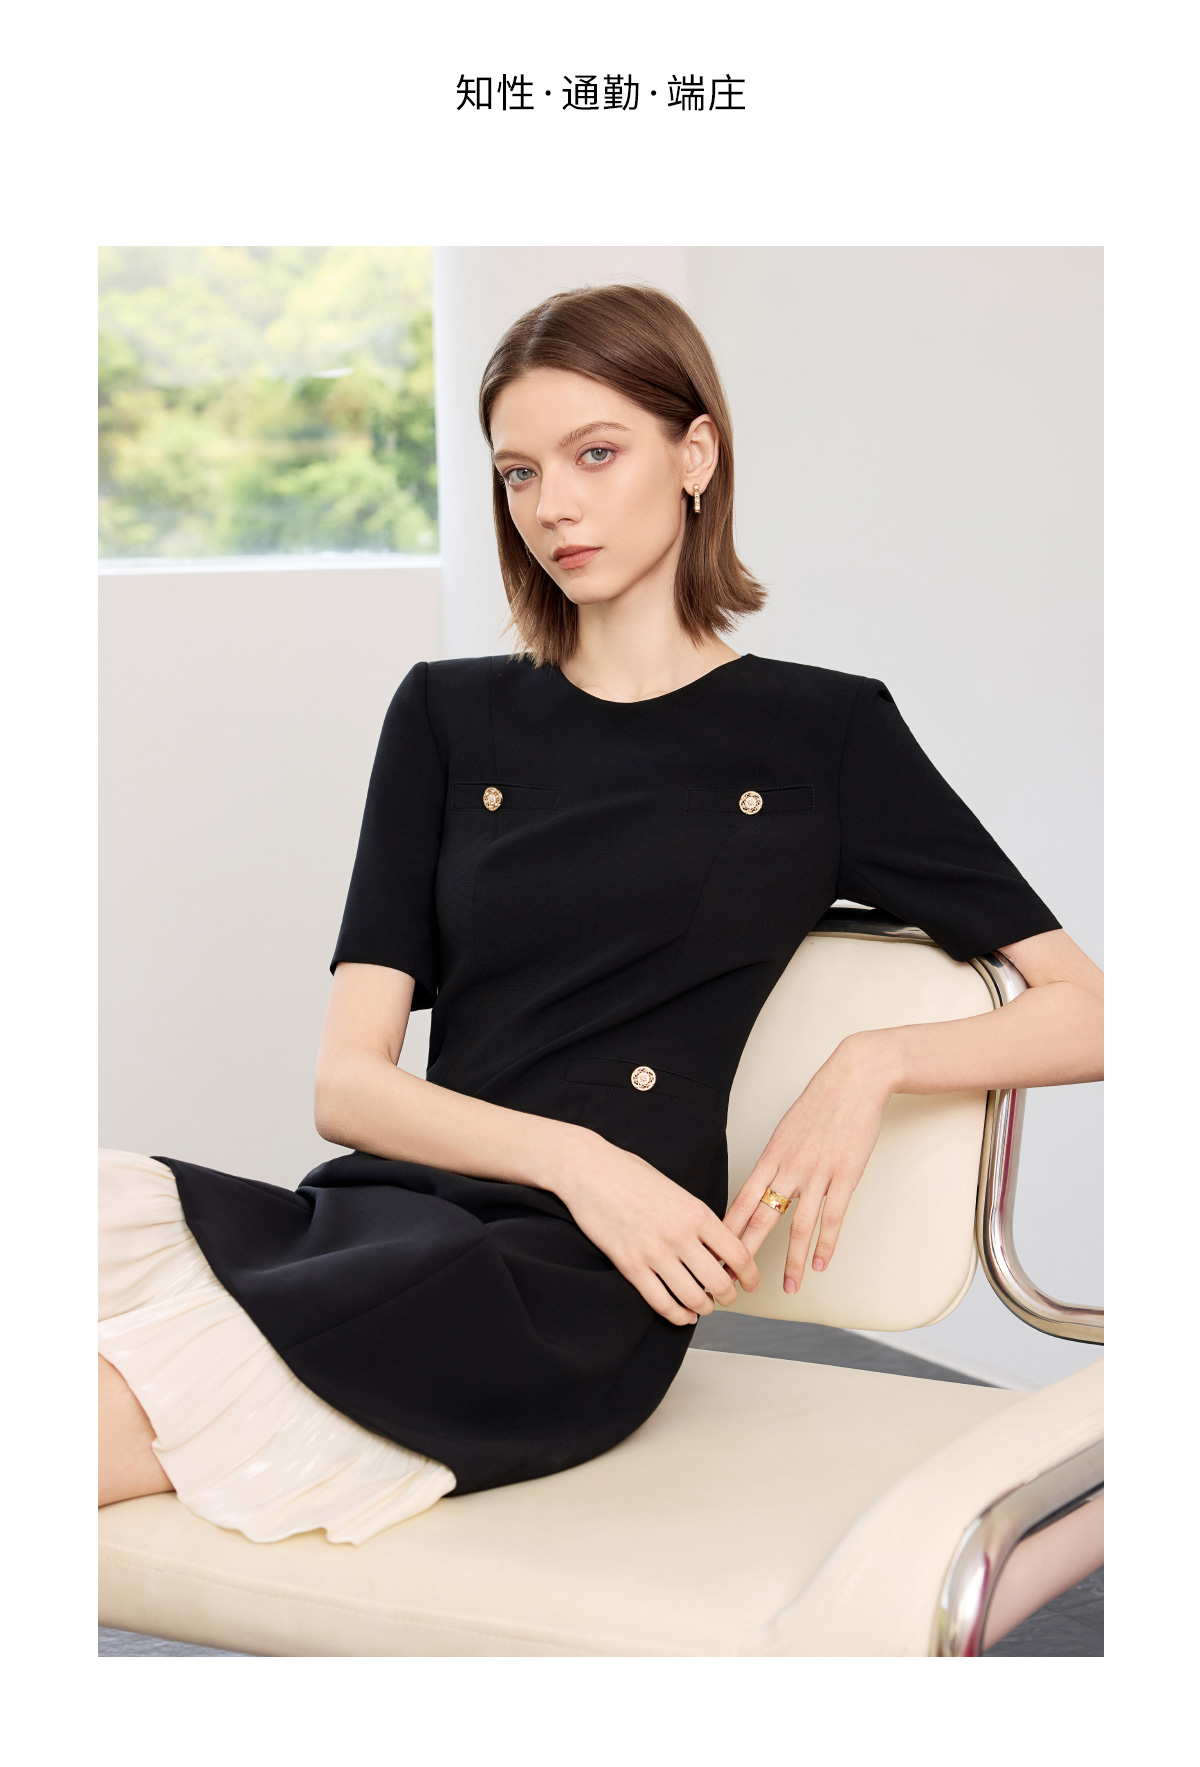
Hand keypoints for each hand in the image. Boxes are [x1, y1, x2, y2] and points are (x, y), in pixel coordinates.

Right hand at [557, 1134, 761, 1325]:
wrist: (590, 1170)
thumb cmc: (631, 1175)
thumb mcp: (676, 1191)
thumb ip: (698, 1220)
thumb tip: (716, 1251)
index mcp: (697, 1212)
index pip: (738, 1254)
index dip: (750, 1276)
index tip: (751, 1283)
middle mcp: (680, 1235)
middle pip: (720, 1283)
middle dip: (727, 1296)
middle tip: (726, 1296)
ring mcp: (654, 1252)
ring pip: (693, 1298)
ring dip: (704, 1308)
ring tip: (704, 1306)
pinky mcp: (630, 1265)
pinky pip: (662, 1303)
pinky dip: (677, 1315)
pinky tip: (682, 1314)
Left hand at [724, 1035, 891, 1293]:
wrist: (854, 1080)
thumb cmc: (820, 1102)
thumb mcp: (788, 1129)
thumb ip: (777, 1159)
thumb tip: (764, 1184)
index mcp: (771, 1155)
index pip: (742, 1200)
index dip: (727, 1229)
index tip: (714, 1251)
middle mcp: (790, 1168)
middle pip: (762, 1218)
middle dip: (746, 1253)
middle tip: (735, 1280)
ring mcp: (818, 1174)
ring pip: (799, 1226)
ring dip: (792, 1261)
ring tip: (788, 1286)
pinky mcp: (845, 1176)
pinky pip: (833, 1218)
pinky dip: (826, 1244)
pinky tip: (820, 1264)